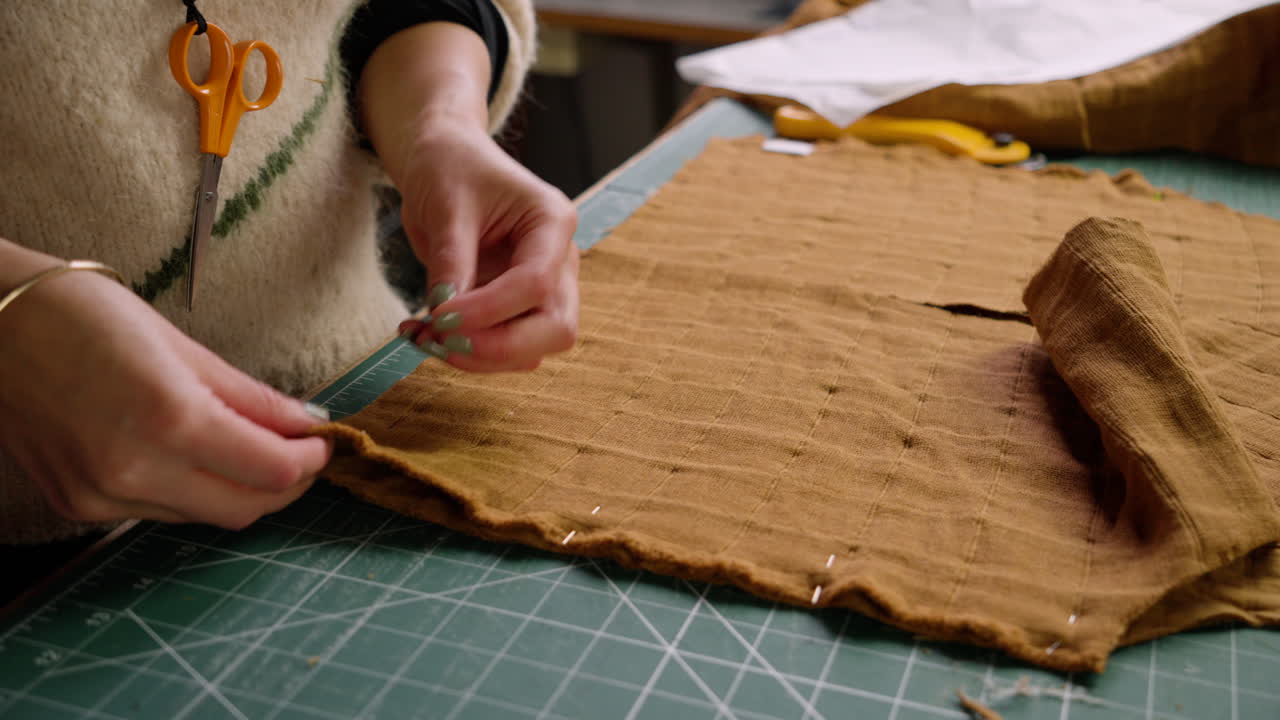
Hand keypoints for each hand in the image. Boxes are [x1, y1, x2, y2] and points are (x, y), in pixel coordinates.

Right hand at [0, 250, 330, 529]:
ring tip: (255, 449)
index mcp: (169, 420)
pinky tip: (199, 457)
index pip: (272, 471)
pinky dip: (194, 491)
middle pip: (245, 507)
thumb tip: (306, 422)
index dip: (310, 460)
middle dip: (286, 484)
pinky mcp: (79, 505)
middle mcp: (133, 470)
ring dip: (241, 490)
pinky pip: (161, 513)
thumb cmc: (83, 315)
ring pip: (205, 516)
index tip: (323, 440)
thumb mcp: (184, 347)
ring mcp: (101, 495)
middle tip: (302, 452)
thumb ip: (251, 397)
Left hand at [395, 122, 579, 371]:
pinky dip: (467, 353)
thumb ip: (451, 261)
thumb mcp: (445, 205)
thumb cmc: (451, 169)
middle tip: (442, 341)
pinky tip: (426, 334)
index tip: (438, 316)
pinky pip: (504, 350)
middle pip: (556, 328)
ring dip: (478, 356)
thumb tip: (445, 317)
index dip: (489, 309)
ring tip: (423, 336)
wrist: (446, 163)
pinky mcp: (518, 310)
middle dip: (500, 347)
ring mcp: (545, 290)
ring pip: (533, 350)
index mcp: (552, 222)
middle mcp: (560, 261)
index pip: (536, 282)